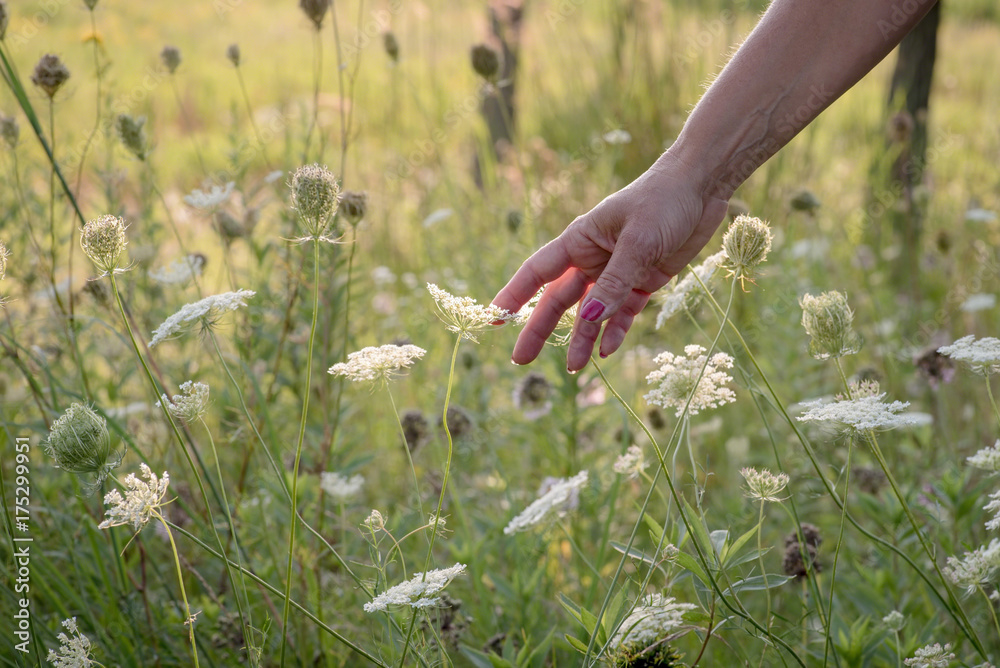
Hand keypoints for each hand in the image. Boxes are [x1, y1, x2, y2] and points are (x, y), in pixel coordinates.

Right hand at [492, 153, 729, 371]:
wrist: (702, 187)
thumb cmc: (663, 200)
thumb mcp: (638, 241)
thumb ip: (614, 282)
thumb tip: (589, 320)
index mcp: (580, 240)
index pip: (538, 272)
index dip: (515, 295)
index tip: (495, 318)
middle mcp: (593, 258)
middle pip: (560, 300)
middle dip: (541, 329)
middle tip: (522, 359)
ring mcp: (618, 272)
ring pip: (593, 312)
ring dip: (583, 339)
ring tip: (574, 368)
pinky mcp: (644, 282)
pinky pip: (624, 313)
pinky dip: (616, 331)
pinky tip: (606, 351)